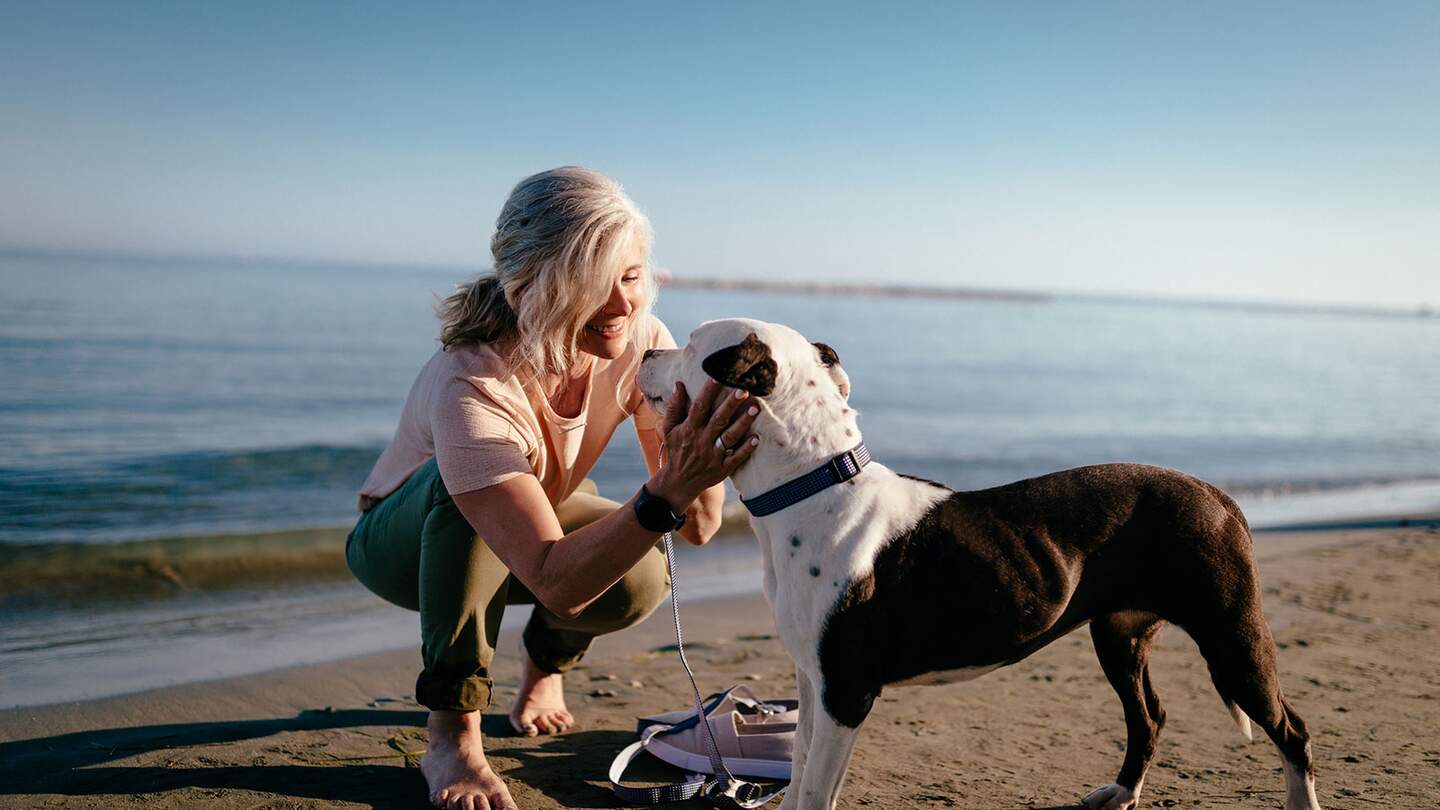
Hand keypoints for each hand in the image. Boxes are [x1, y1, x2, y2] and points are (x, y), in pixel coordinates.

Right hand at [650, 379, 759, 508]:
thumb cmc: (676, 450)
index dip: (708, 391)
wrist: (678, 482)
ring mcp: (713, 456)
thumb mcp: (669, 429)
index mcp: (689, 430)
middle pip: (718, 420)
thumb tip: (679, 384)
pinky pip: (736, 458)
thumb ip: (674, 407)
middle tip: (744, 390)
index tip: (718, 376)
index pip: (699, 407)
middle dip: (731, 405)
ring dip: (743, 423)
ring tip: (755, 409)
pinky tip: (757, 438)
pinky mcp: (722, 469)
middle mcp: (701, 441)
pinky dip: (746, 449)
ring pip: (730, 437)